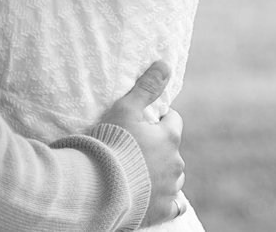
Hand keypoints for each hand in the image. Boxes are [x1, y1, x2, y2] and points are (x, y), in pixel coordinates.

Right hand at [97, 62, 184, 226]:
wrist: (100, 185)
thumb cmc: (111, 142)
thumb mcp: (126, 108)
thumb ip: (147, 87)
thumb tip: (165, 64)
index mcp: (169, 138)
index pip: (174, 120)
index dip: (159, 118)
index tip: (142, 122)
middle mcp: (175, 163)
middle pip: (173, 150)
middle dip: (159, 147)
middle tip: (135, 146)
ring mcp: (170, 189)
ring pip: (173, 176)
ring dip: (162, 172)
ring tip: (139, 170)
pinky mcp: (163, 210)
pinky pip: (175, 205)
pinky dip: (168, 200)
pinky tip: (156, 195)